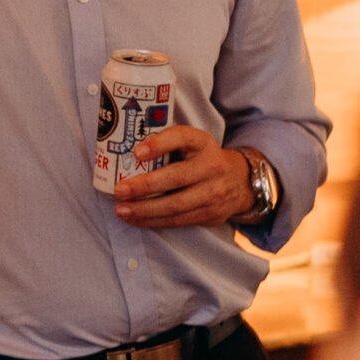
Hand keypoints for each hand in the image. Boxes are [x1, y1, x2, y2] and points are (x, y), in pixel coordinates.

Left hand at [112, 128, 251, 227]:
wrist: (239, 182)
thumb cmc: (201, 158)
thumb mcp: (191, 142)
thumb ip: (166, 143)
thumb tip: (123, 152)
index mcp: (203, 143)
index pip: (182, 138)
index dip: (159, 144)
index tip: (136, 152)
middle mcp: (212, 167)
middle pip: (176, 178)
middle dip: (145, 186)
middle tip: (119, 190)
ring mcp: (214, 193)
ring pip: (176, 205)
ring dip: (145, 209)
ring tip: (122, 210)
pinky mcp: (211, 214)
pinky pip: (179, 220)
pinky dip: (154, 221)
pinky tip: (136, 219)